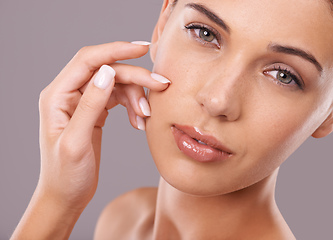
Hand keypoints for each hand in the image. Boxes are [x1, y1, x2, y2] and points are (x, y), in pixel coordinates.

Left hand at [11, 41, 169, 239]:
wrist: (67, 195)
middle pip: (107, 71)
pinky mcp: (96, 111)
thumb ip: (90, 106)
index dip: (115, 50)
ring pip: (116, 84)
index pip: (88, 60)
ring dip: (136, 96)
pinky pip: (118, 98)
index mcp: (57, 96)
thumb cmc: (65, 175)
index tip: (142, 49)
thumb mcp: (75, 143)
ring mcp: (84, 102)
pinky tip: (138, 122)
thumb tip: (107, 72)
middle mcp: (69, 94)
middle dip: (135, 77)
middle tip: (160, 85)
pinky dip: (132, 106)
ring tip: (145, 117)